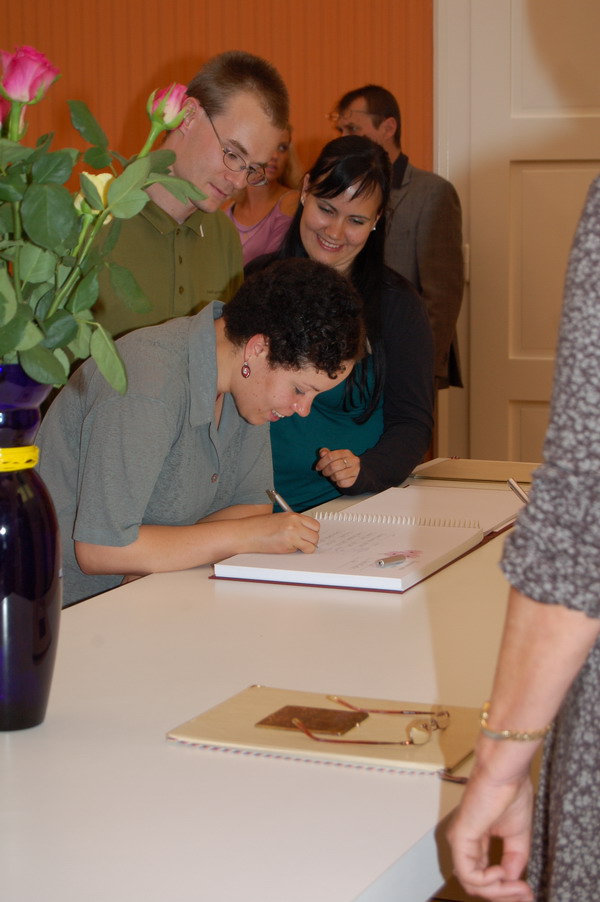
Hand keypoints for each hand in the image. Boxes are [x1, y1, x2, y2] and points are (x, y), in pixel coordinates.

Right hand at [246, 512, 319, 554]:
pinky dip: (296, 551)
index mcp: (293, 516)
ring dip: (306, 547)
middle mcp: (294, 524)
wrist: (246, 533)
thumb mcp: (279, 519)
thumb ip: (293, 523)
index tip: (308, 534)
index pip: (315, 524)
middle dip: (311, 540)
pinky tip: (286, 547)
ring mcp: (292, 535)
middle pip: (316, 535)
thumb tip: (305, 531)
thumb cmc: (258, 526)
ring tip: (294, 546)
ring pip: (312, 545)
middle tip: (302, 542)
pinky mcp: (287, 546)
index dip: (312, 531)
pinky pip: (300, 551)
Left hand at [315, 447, 359, 487]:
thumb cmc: (341, 462)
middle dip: (325, 471)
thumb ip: (327, 453)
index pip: (331, 456)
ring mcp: (355, 470)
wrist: (355, 470)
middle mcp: (353, 460)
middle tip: (324, 472)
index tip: (318, 467)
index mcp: (346, 452)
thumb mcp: (334, 455)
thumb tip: (322, 453)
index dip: (322, 462)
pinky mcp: (354, 480)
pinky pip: (342, 483)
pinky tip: (338, 480)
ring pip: (337, 476)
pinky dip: (337, 483)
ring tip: (332, 475)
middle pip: (333, 466)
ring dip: (331, 477)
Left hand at [447, 766, 534, 900]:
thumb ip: (513, 859)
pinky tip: (502, 873)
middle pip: (477, 884)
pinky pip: (468, 874)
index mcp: (476, 840)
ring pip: (472, 883)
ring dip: (498, 891)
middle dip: (503, 894)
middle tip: (526, 894)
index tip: (528, 892)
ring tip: (518, 885)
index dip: (505, 889)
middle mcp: (464, 842)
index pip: (483, 875)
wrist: (504, 771)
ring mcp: (460, 841)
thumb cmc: (510, 791)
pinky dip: (488, 882)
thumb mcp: (517, 834)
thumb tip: (512, 880)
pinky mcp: (460, 838)